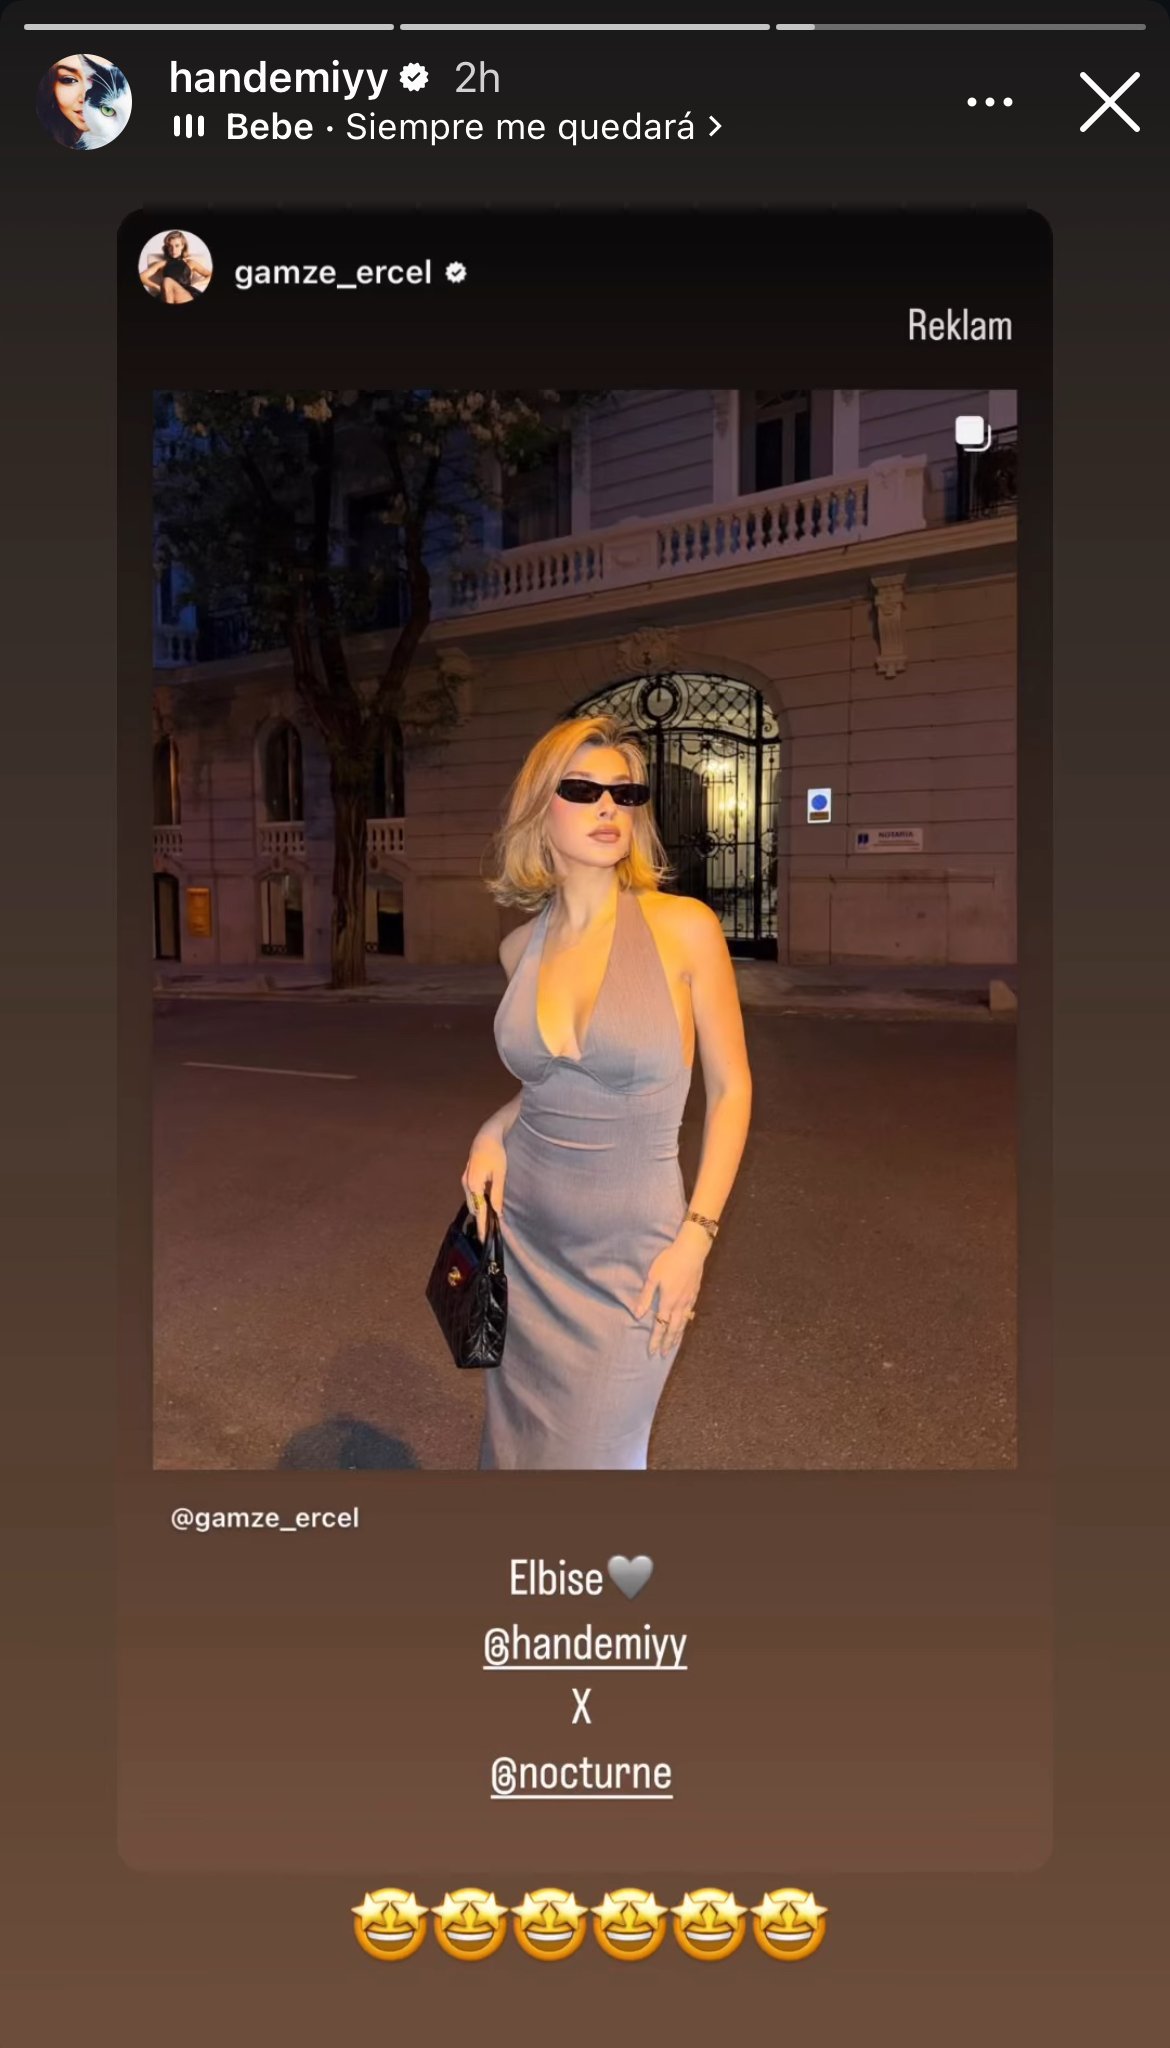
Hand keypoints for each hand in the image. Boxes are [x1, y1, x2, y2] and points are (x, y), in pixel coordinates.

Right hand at [461, 1125, 506, 1239]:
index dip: (482, 1226)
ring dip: (480, 1210)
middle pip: (474, 1208)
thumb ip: (497, 1194)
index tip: (484, 1239)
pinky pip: (473, 1193)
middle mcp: (466, 1184)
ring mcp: (466, 1179)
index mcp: (473, 1184)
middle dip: (481, 1220)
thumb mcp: (500, 1174)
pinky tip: (487, 1205)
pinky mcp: (469, 1176)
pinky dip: (479, 1201)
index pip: (478, 1211)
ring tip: (489, 1222)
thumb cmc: (497, 1152)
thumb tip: (497, 1212)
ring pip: (473, 1201)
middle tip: (489, 1233)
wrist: (488, 1134)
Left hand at [633, 1231, 708, 1356]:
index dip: (656, 1340)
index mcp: (667, 1302)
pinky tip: (684, 1326)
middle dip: (667, 1343)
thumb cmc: (669, 1261)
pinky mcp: (695, 1294)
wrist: (692, 1251)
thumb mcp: (653, 1277)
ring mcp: (689, 1300)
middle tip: (663, 1355)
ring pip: (683, 1324)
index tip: (652, 1352)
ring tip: (673, 1346)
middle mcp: (679, 1305)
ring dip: (677, 1336)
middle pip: (673, 1329)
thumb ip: (646, 1297)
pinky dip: (685, 1325)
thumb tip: (638, 1315)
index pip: (660, 1326)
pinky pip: (690, 1315)